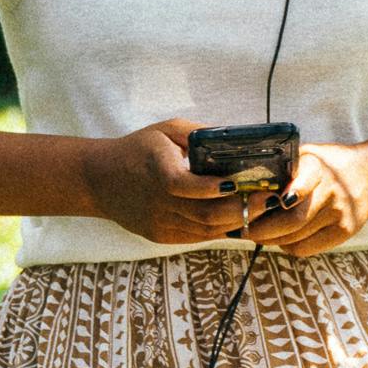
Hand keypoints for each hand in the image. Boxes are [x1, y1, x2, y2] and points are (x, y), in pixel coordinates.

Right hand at [77, 120, 261, 246]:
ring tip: (262, 209)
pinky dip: (221, 230)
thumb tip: (238, 138)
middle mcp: (158, 202)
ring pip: (206, 230)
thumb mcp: (166, 130)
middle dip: (242, 208)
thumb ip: (200, 133)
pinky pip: (197, 237)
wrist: (98, 180)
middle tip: (270, 198)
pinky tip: (240, 220)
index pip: (190, 186)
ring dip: (237, 222)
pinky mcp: (161, 236)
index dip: (219, 188)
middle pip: (206, 214)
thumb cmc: (137, 149)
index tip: (244, 182)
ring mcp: (159, 224)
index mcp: (158, 172)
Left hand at [257, 136, 367, 257]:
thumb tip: (245, 192)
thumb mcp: (306, 156)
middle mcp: (331, 190)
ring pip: (295, 238)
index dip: (281, 200)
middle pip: (292, 220)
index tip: (259, 207)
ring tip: (259, 234)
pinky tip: (283, 239)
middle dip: (263, 229)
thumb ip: (282, 169)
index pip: (299, 186)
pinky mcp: (345, 231)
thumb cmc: (325, 166)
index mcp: (317, 166)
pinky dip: (288, 247)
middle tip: (246, 230)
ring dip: (272, 240)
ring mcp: (340, 212)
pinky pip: (306, 248)